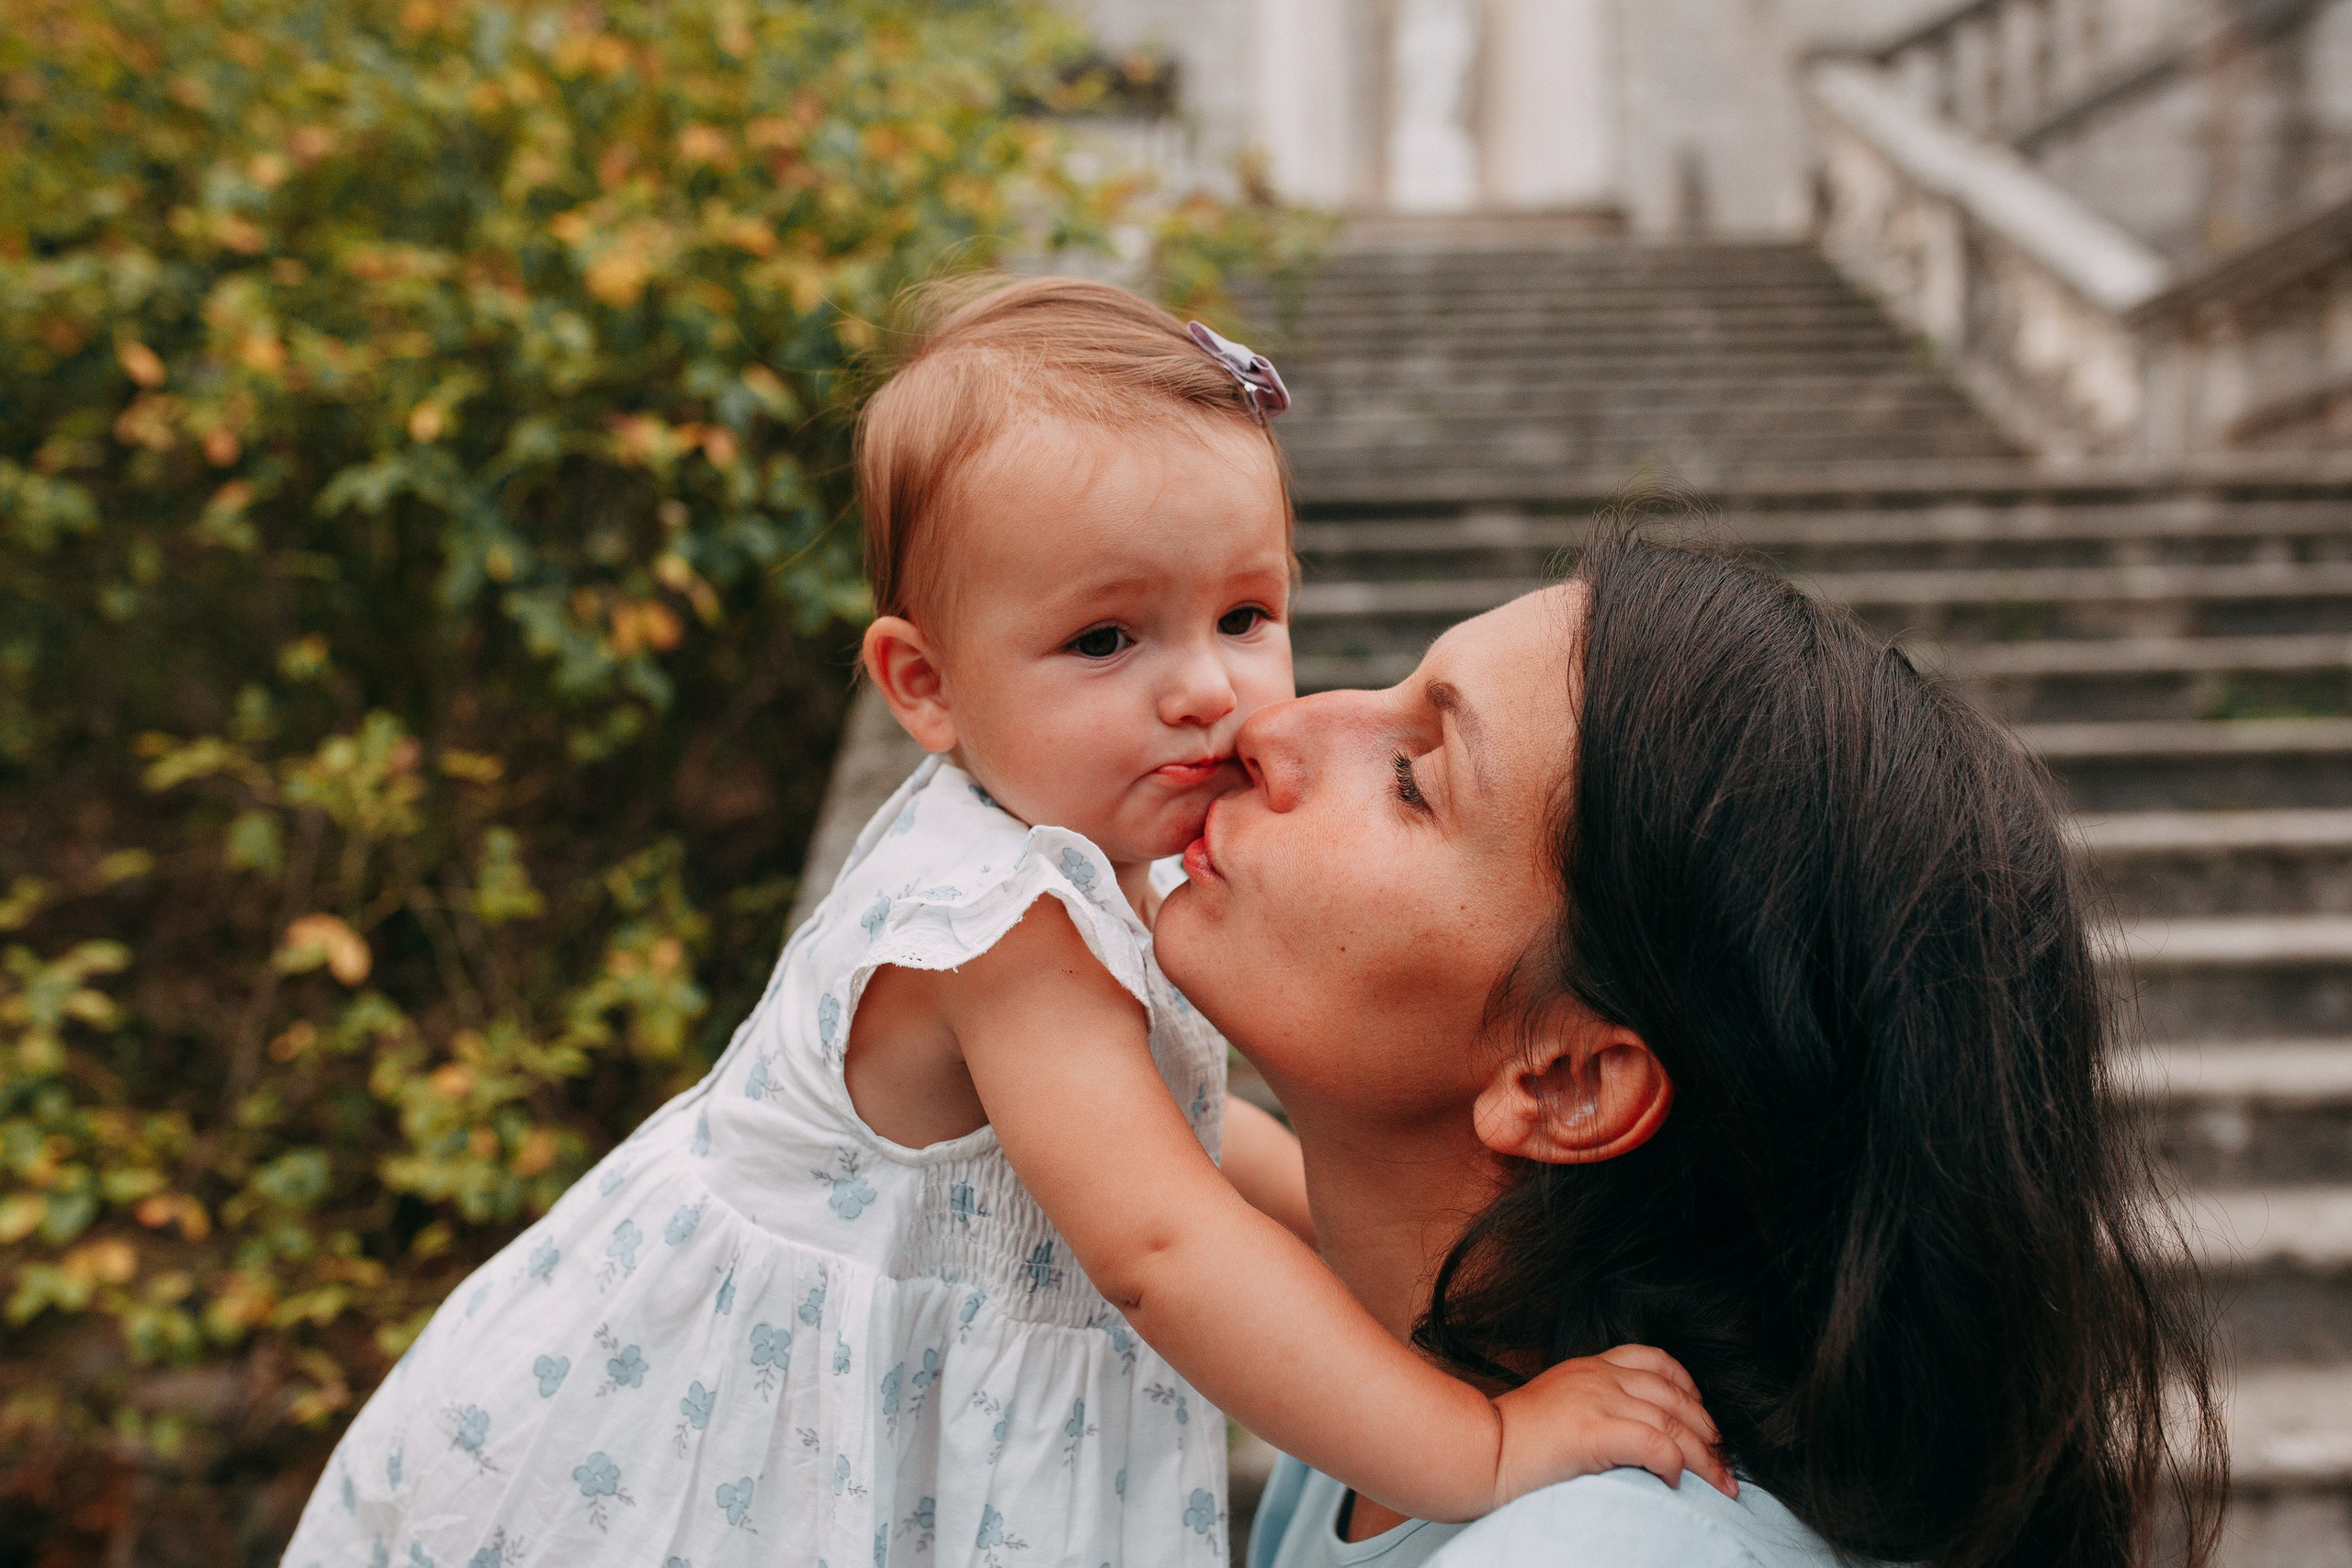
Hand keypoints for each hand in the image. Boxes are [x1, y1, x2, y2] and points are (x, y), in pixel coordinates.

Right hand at [1490, 1344, 1736, 1505]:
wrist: (1476, 1450)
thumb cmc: (1510, 1441)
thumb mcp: (1558, 1406)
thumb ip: (1593, 1406)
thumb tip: (1631, 1434)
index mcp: (1589, 1366)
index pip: (1655, 1361)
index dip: (1689, 1387)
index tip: (1703, 1417)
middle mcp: (1597, 1376)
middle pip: (1674, 1395)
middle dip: (1707, 1430)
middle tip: (1725, 1461)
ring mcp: (1596, 1399)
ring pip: (1672, 1422)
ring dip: (1704, 1456)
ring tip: (1721, 1482)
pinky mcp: (1593, 1430)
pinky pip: (1652, 1442)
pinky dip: (1674, 1461)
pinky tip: (1677, 1480)